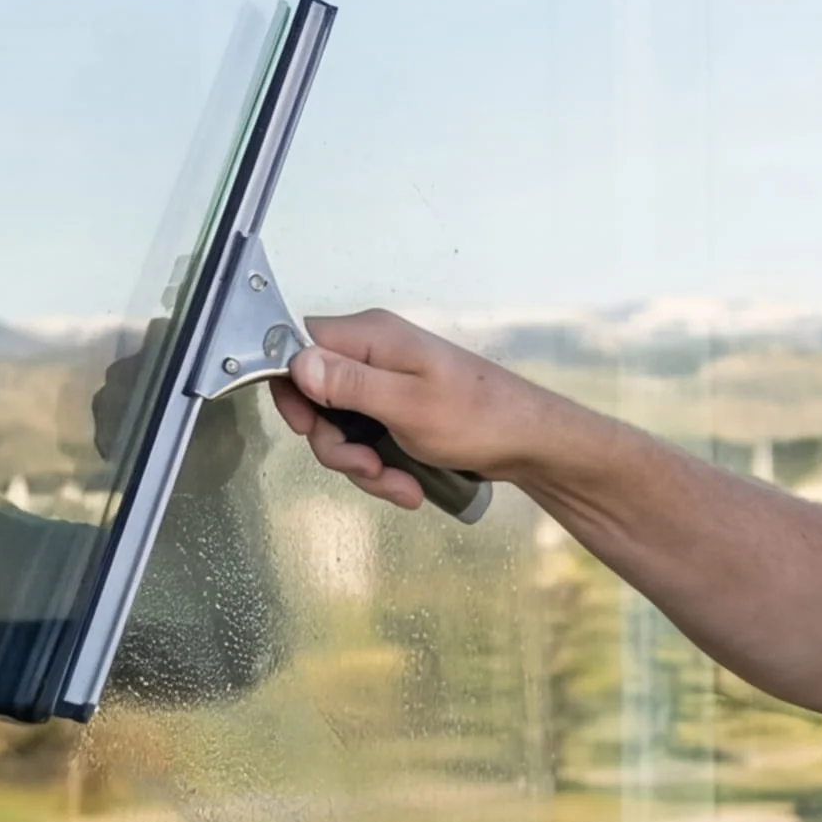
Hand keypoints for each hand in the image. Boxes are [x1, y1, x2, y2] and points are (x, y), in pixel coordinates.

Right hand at [276, 308, 554, 512]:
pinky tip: (407, 485)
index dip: (292, 389)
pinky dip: (380, 468)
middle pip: (314, 397)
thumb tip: (297, 362)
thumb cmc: (478, 418)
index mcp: (371, 336)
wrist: (529, 443)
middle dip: (335, 443)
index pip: (296, 346)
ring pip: (339, 427)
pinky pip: (366, 440)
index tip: (309, 426)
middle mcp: (372, 353)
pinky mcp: (395, 410)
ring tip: (399, 484)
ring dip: (362, 465)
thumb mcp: (407, 404)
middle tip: (366, 465)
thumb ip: (349, 383)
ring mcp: (384, 383)